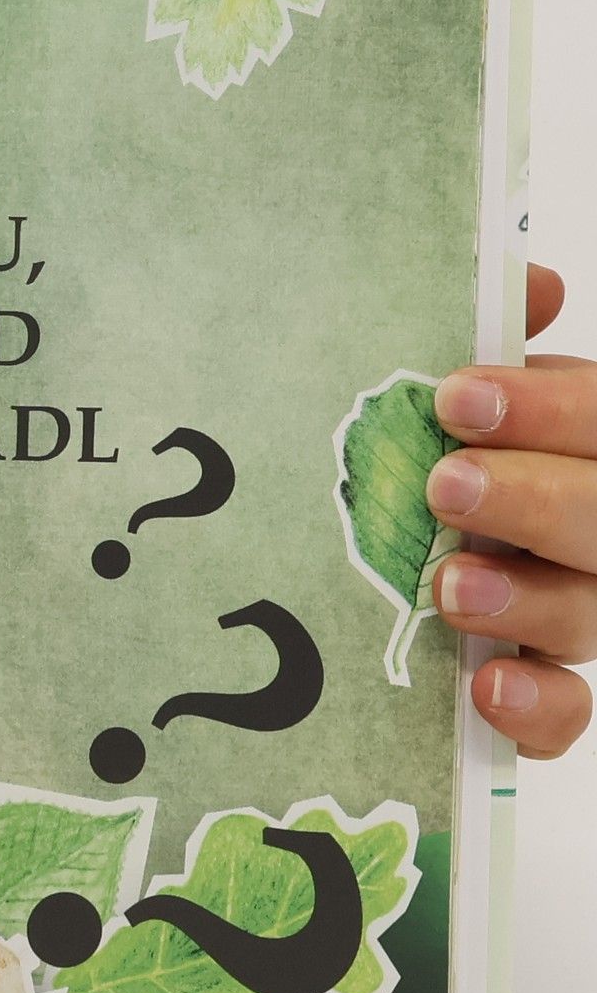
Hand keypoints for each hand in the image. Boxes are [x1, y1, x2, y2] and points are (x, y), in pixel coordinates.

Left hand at [430, 263, 594, 755]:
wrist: (412, 530)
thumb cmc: (446, 461)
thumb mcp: (466, 405)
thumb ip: (500, 351)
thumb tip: (530, 279)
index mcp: (588, 449)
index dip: (549, 409)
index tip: (457, 396)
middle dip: (534, 498)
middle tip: (447, 485)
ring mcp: (582, 609)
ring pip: (591, 614)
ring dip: (526, 598)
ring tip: (451, 586)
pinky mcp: (546, 690)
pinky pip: (563, 713)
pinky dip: (534, 705)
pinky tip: (487, 686)